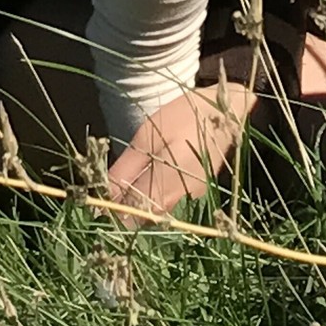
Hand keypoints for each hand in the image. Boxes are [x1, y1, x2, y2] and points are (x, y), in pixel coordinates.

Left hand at [105, 80, 257, 221]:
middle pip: (143, 218)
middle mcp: (179, 200)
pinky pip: (171, 201)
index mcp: (164, 187)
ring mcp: (192, 198)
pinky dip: (156, 194)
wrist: (227, 108)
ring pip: (156, 211)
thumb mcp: (147, 135)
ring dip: (139, 202)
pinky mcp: (199, 192)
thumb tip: (103, 196)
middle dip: (124, 207)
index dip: (110, 212)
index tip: (98, 201)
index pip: (128, 216)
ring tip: (129, 180)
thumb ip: (125, 169)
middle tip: (112, 188)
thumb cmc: (185, 116)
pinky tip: (152, 175)